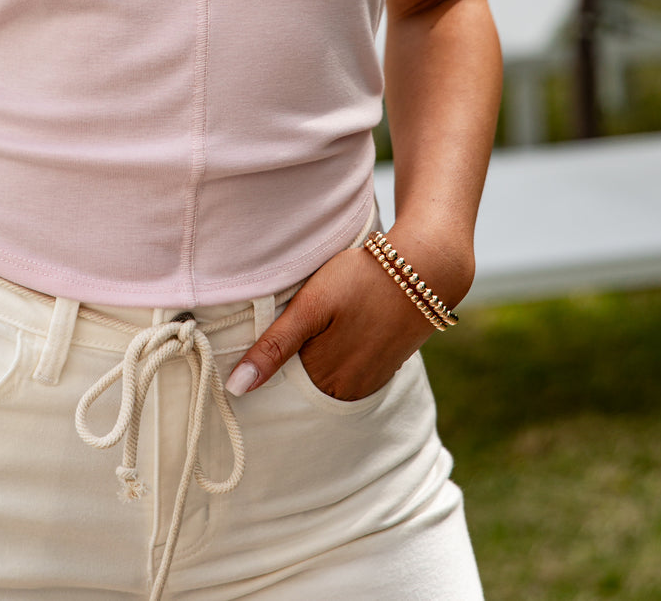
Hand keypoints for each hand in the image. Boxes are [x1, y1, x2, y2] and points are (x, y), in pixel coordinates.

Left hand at [223, 233, 466, 401]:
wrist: (423, 270)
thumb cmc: (362, 280)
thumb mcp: (311, 306)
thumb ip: (274, 347)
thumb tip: (237, 388)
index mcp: (325, 378)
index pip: (279, 385)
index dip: (264, 364)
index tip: (258, 343)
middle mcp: (348, 390)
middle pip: (302, 385)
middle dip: (289, 365)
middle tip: (290, 328)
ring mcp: (368, 381)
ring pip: (325, 378)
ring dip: (314, 361)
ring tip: (314, 328)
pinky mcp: (383, 368)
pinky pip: (347, 373)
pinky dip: (335, 358)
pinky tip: (335, 333)